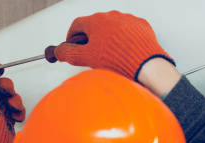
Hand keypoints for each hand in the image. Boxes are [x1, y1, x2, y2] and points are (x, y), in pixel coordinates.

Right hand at [54, 10, 174, 80]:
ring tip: (108, 56)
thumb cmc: (118, 59)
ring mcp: (127, 20)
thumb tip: (59, 51)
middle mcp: (112, 16)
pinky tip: (122, 53)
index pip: (77, 25)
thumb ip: (68, 53)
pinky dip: (123, 40)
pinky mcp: (140, 27)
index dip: (71, 37)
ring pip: (112, 28)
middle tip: (89, 54)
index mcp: (96, 21)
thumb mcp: (85, 58)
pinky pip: (128, 31)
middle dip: (90, 39)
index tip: (71, 45)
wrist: (145, 64)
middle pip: (95, 26)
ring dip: (107, 39)